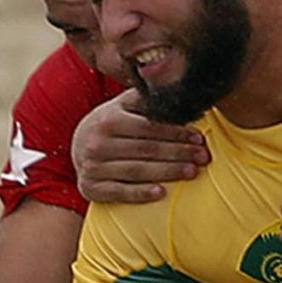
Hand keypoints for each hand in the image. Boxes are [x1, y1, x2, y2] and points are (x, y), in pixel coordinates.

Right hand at [73, 90, 207, 203]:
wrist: (78, 146)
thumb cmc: (111, 124)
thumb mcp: (122, 107)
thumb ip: (146, 100)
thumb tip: (179, 89)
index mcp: (109, 119)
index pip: (149, 127)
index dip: (177, 132)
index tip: (199, 138)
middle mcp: (98, 143)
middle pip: (146, 149)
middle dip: (179, 152)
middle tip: (203, 157)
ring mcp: (93, 167)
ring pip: (137, 170)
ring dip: (167, 172)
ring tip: (192, 172)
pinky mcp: (91, 188)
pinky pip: (119, 192)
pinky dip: (140, 193)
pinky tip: (161, 193)